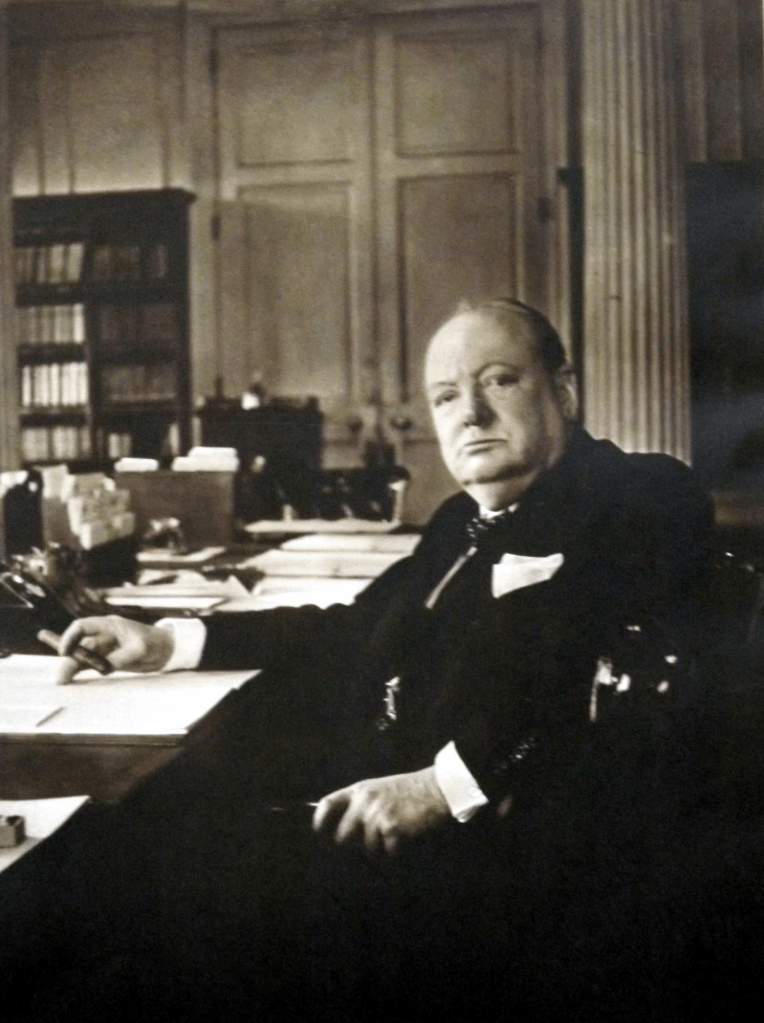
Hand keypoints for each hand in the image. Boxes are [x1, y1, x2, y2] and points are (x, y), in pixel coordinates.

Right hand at [57, 615, 174, 682]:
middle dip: (68, 660)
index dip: (70, 637)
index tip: (64, 652)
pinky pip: (89, 665)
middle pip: (79, 646)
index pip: (82, 626)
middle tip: (61, 677)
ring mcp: (104, 649)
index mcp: (110, 626)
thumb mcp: (141, 649)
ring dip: (71, 668)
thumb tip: (104, 668)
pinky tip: (71, 680)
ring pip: (82, 657)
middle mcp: (103, 636)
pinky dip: (80, 672)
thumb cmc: (155, 642)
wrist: (165, 650)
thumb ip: (122, 657)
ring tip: (62, 682)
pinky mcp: (106, 661)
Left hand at [312, 767, 450, 855]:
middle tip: (367, 845)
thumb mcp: (379, 788)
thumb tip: (346, 832)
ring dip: (379, 849)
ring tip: (393, 835)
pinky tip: (403, 839)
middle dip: (353, 846)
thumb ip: (361, 803)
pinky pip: (385, 854)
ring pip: (366, 849)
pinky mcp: (392, 829)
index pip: (328, 804)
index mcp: (359, 790)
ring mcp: (377, 816)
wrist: (435, 789)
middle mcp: (364, 802)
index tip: (318, 832)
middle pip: (342, 837)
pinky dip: (394, 852)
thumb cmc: (408, 790)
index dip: (319, 820)